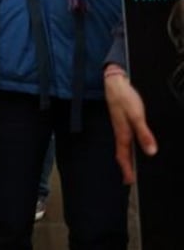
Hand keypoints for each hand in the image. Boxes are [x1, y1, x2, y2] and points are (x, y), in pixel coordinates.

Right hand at [104, 69, 157, 183]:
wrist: (114, 83)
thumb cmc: (124, 97)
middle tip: (128, 179)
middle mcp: (120, 132)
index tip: (129, 181)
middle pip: (122, 154)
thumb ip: (144, 134)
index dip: (126, 170)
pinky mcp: (121, 121)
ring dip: (125, 158)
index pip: (124, 156)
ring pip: (122, 147)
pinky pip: (123, 139)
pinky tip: (130, 146)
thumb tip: (151, 151)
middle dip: (125, 167)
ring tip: (129, 167)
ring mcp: (120, 127)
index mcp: (123, 133)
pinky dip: (126, 147)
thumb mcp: (137, 116)